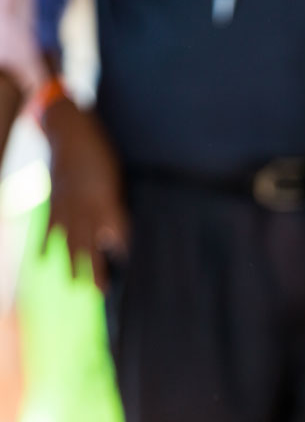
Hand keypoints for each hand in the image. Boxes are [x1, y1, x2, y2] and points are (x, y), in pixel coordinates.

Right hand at [43, 99, 128, 290]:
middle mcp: (85, 207)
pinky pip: (48, 226)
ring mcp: (67, 205)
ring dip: (72, 263)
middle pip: (91, 244)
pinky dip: (43, 243)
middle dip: (96, 268)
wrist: (70, 130)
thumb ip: (124, 199)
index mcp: (106, 200)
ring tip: (75, 285)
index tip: (133, 269)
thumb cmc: (103, 149)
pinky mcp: (54, 201)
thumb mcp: (121, 173)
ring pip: (70, 240)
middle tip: (101, 292)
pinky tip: (42, 260)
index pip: (119, 233)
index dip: (126, 251)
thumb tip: (146, 219)